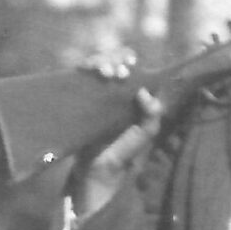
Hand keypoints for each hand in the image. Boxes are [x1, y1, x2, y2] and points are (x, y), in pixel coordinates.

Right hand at [69, 62, 164, 219]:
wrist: (97, 170)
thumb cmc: (124, 151)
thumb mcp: (145, 133)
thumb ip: (152, 113)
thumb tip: (143, 92)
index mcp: (130, 94)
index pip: (129, 66)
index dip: (128, 59)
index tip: (129, 64)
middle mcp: (112, 90)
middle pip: (112, 61)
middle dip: (115, 59)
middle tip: (118, 72)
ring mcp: (94, 93)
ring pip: (95, 64)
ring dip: (101, 61)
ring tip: (105, 72)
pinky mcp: (78, 98)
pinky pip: (79, 76)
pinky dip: (84, 67)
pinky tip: (88, 70)